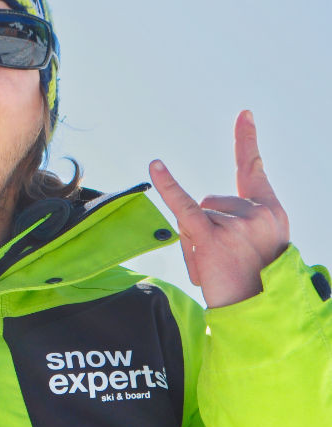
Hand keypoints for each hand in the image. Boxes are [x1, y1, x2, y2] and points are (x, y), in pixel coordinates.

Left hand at [148, 111, 289, 307]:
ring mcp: (236, 224)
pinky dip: (168, 186)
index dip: (246, 141)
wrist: (257, 311)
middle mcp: (256, 213)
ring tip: (214, 267)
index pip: (253, 170)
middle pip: (210, 201)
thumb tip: (194, 209)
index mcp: (271, 212)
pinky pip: (185, 207)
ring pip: (196, 215)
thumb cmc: (252, 284)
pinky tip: (155, 166)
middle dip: (206, 227)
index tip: (244, 114)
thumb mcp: (256, 247)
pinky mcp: (213, 238)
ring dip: (195, 241)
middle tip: (222, 259)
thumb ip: (234, 222)